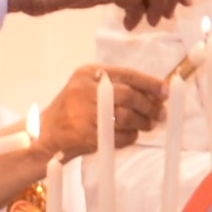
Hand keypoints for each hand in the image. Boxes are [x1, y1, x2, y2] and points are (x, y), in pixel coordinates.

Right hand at [39, 65, 166, 157]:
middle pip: (128, 96)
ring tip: (147, 125)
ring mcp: (84, 112)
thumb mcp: (89, 88)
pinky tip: (130, 135)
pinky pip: (119, 136)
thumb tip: (156, 94)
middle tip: (160, 113)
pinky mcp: (86, 134)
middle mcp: (85, 89)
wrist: (46, 133)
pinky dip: (129, 137)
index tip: (166, 90)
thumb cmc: (74, 110)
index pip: (126, 74)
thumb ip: (118, 87)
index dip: (150, 83)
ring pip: (126, 117)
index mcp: (88, 73)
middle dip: (149, 106)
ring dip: (142, 123)